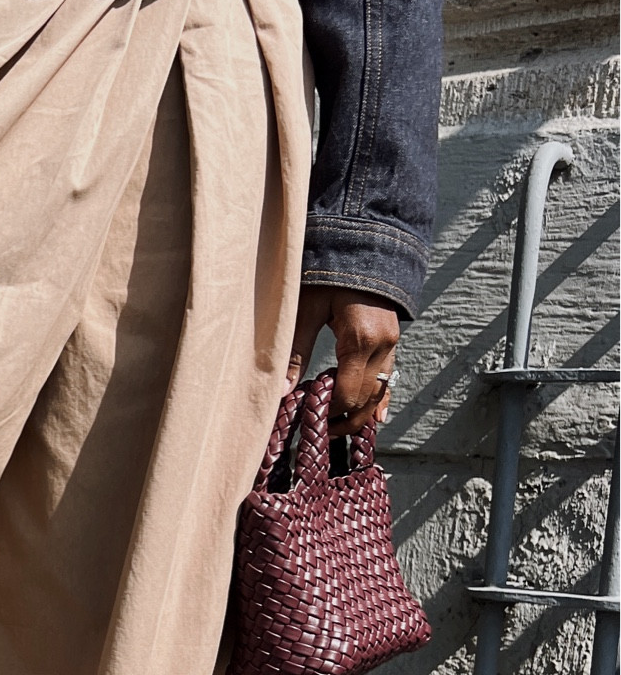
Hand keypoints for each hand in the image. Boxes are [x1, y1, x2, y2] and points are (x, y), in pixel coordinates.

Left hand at [288, 285, 401, 434]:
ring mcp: (391, 342)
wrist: (362, 242)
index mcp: (359, 339)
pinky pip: (388, 376)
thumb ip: (295, 352)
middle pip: (365, 398)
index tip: (308, 420)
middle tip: (320, 432)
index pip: (346, 394)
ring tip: (340, 429)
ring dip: (361, 412)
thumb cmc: (329, 272)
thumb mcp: (304, 309)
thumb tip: (282, 392)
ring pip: (380, 390)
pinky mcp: (392, 338)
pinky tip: (375, 416)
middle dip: (344, 418)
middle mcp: (382, 344)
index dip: (328, 413)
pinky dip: (379, 397)